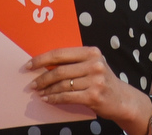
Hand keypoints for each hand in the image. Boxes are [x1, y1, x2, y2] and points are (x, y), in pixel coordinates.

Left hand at [28, 47, 150, 131]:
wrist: (122, 99)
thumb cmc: (102, 80)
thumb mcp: (93, 65)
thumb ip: (74, 62)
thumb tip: (45, 65)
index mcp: (92, 52)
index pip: (61, 53)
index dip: (42, 59)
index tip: (29, 65)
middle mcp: (95, 64)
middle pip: (60, 70)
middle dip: (42, 78)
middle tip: (32, 84)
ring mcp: (95, 80)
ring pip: (62, 85)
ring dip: (47, 90)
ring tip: (39, 93)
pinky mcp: (94, 96)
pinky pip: (67, 97)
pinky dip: (54, 99)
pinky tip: (48, 99)